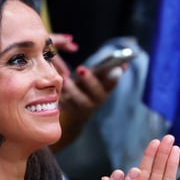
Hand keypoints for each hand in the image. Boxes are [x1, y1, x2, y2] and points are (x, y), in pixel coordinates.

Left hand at [51, 35, 117, 149]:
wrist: (76, 115)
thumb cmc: (87, 90)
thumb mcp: (98, 81)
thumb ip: (107, 72)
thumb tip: (124, 64)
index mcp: (105, 90)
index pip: (112, 83)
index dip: (114, 77)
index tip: (115, 68)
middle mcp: (97, 100)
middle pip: (96, 92)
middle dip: (90, 80)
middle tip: (81, 69)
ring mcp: (84, 107)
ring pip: (79, 100)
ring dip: (72, 89)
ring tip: (65, 79)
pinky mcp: (70, 112)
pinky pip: (65, 105)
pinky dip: (61, 97)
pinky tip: (56, 89)